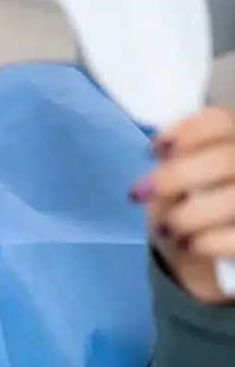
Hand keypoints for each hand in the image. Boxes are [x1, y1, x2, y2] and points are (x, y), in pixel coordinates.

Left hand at [136, 106, 234, 303]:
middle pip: (226, 159)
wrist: (194, 245)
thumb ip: (172, 164)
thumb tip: (165, 159)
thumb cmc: (179, 202)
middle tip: (140, 194)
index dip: (188, 131)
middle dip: (178, 176)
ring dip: (190, 216)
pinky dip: (207, 243)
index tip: (154, 150)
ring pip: (234, 198)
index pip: (220, 120)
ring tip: (167, 229)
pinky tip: (187, 245)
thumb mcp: (171, 179)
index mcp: (229, 142)